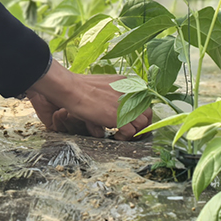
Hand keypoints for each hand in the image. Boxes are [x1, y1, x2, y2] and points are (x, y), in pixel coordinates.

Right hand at [25, 62, 151, 140]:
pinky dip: (125, 137)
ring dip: (134, 132)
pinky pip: (131, 132)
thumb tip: (112, 109)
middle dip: (142, 125)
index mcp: (127, 83)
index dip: (139, 114)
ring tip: (121, 135)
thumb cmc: (80, 88)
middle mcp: (130, 93)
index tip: (133, 122)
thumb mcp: (101, 88)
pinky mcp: (120, 117)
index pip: (143, 101)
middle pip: (148, 113)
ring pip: (143, 124)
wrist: (72, 89)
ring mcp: (126, 105)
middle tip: (131, 132)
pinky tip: (115, 136)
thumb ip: (110, 99)